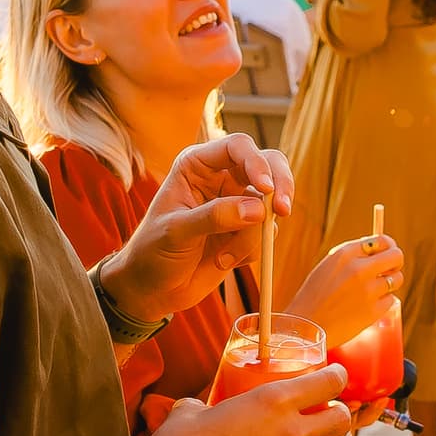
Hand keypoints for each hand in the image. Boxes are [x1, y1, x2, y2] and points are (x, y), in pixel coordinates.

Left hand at [103, 136, 294, 328]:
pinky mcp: (247, 230)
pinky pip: (267, 233)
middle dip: (280, 185)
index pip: (237, 147)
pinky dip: (252, 251)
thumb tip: (258, 209)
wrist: (154, 288)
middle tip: (282, 210)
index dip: (256, 162)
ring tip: (224, 258)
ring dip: (253, 236)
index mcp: (197, 165)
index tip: (265, 188)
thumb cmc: (153, 252)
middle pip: (269, 163)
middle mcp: (221, 178)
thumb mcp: (177, 231)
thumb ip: (215, 216)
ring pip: (270, 205)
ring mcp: (237, 204)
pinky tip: (225, 262)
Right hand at [115, 372, 351, 435]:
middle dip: (337, 415)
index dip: (336, 377)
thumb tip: (201, 408)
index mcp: (272, 402)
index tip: (336, 376)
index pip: (327, 383)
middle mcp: (289, 435)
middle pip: (341, 421)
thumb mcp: (192, 411)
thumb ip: (208, 404)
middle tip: (326, 414)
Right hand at [281, 233, 403, 351]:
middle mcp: (359, 269)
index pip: (382, 240)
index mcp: (345, 254)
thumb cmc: (314, 296)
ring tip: (374, 290)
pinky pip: (390, 299)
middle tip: (390, 269)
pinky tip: (367, 305)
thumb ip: (352, 256)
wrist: (306, 327)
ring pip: (396, 279)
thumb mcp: (328, 266)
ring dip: (390, 283)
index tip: (388, 252)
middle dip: (396, 262)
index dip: (389, 246)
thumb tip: (378, 250)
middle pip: (396, 256)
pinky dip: (383, 302)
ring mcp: (368, 290)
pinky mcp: (374, 310)